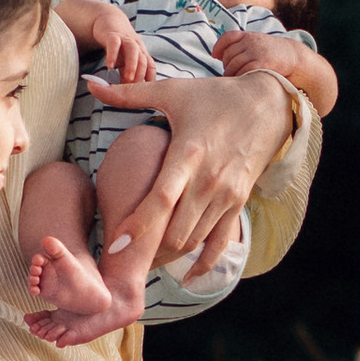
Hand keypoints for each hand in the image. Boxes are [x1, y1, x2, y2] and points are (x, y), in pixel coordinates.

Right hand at [56, 0, 155, 84]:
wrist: (108, 21)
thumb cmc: (119, 45)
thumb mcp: (125, 61)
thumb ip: (126, 75)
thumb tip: (124, 94)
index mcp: (141, 54)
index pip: (150, 68)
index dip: (149, 81)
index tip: (143, 94)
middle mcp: (136, 47)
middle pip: (144, 61)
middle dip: (140, 76)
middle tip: (133, 90)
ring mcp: (125, 40)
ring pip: (133, 51)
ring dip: (132, 65)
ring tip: (127, 79)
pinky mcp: (112, 35)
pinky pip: (114, 44)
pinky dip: (113, 54)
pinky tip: (109, 66)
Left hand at [84, 65, 287, 282]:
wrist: (269, 103)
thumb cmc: (215, 95)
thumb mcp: (174, 91)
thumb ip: (129, 93)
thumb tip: (90, 84)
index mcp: (188, 153)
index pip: (161, 198)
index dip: (139, 225)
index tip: (116, 245)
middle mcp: (209, 180)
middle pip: (175, 230)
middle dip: (147, 251)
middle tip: (119, 263)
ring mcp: (226, 195)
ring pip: (193, 240)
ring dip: (167, 257)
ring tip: (141, 266)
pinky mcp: (238, 203)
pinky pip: (220, 243)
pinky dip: (202, 262)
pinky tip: (186, 276)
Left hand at [215, 29, 302, 79]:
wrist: (295, 57)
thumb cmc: (274, 53)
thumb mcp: (258, 43)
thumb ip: (243, 46)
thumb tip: (220, 56)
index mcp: (249, 35)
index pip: (228, 37)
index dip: (218, 46)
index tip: (215, 56)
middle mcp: (251, 42)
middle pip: (229, 54)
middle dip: (226, 65)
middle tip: (228, 73)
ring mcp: (256, 52)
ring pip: (233, 64)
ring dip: (230, 74)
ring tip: (232, 80)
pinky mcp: (262, 64)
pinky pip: (243, 71)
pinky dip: (239, 77)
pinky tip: (241, 82)